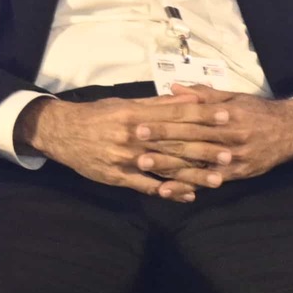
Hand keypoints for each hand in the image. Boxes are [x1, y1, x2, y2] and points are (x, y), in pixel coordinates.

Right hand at [23, 91, 292, 199]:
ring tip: (218, 179)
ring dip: (193, 174)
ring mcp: (124, 157)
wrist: (59, 132)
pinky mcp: (115, 175)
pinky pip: (145, 185)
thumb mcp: (123, 104)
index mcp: (135, 114)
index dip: (202, 116)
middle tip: (232, 153)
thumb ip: (154, 105)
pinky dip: (166, 190)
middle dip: (205, 148)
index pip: (175, 114)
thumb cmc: (95, 116)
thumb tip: (184, 97)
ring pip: (164, 167)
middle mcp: (132, 136)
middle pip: (175, 142)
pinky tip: (185, 195)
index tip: (227, 116)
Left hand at [129, 87, 292, 190]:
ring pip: (197, 162)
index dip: (165, 122)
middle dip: (161, 142)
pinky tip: (168, 190)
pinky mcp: (239, 173)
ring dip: (169, 165)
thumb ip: (202, 94)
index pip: (191, 118)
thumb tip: (172, 87)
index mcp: (227, 115)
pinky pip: (209, 181)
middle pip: (191, 140)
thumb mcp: (233, 97)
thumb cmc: (258, 111)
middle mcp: (231, 137)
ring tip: (143, 166)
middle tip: (134, 143)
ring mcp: (235, 157)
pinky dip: (188, 186)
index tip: (141, 123)